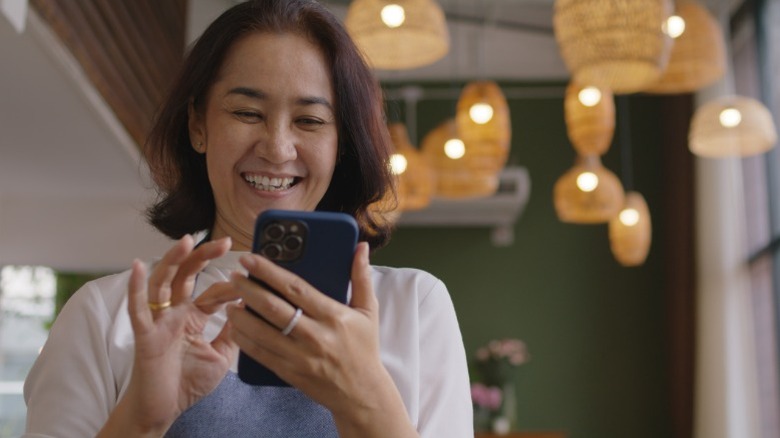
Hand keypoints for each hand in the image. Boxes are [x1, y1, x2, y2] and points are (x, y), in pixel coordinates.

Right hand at [101, 235, 239, 435]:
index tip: (250, 279)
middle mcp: (174, 313)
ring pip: (163, 283)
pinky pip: (138, 310)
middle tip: (226, 241)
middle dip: (203, 256)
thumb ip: (233, 332)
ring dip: (174, 260)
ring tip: (187, 240)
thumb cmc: (187, 382)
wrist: (163, 410)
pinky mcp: (145, 336)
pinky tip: (139, 266)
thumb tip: (250, 308)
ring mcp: (158, 322)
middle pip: (186, 275)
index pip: (211, 291)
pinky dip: (136, 287)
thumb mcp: (221, 355)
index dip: (230, 285)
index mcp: (192, 317)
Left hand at [227, 242, 416, 436]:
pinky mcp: (290, 372)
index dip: (269, 272)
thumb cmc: (364, 348)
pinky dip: (245, 340)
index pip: (295, 288)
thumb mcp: (368, 311)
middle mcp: (315, 335)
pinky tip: (235, 328)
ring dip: (241, 316)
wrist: (362, 393)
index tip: (250, 259)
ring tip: (230, 302)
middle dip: (248, 289)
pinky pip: (261, 354)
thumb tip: (361, 247)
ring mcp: (300, 356)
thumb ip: (361, 277)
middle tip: (234, 276)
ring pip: (261, 332)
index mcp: (333, 315)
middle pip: (273, 308)